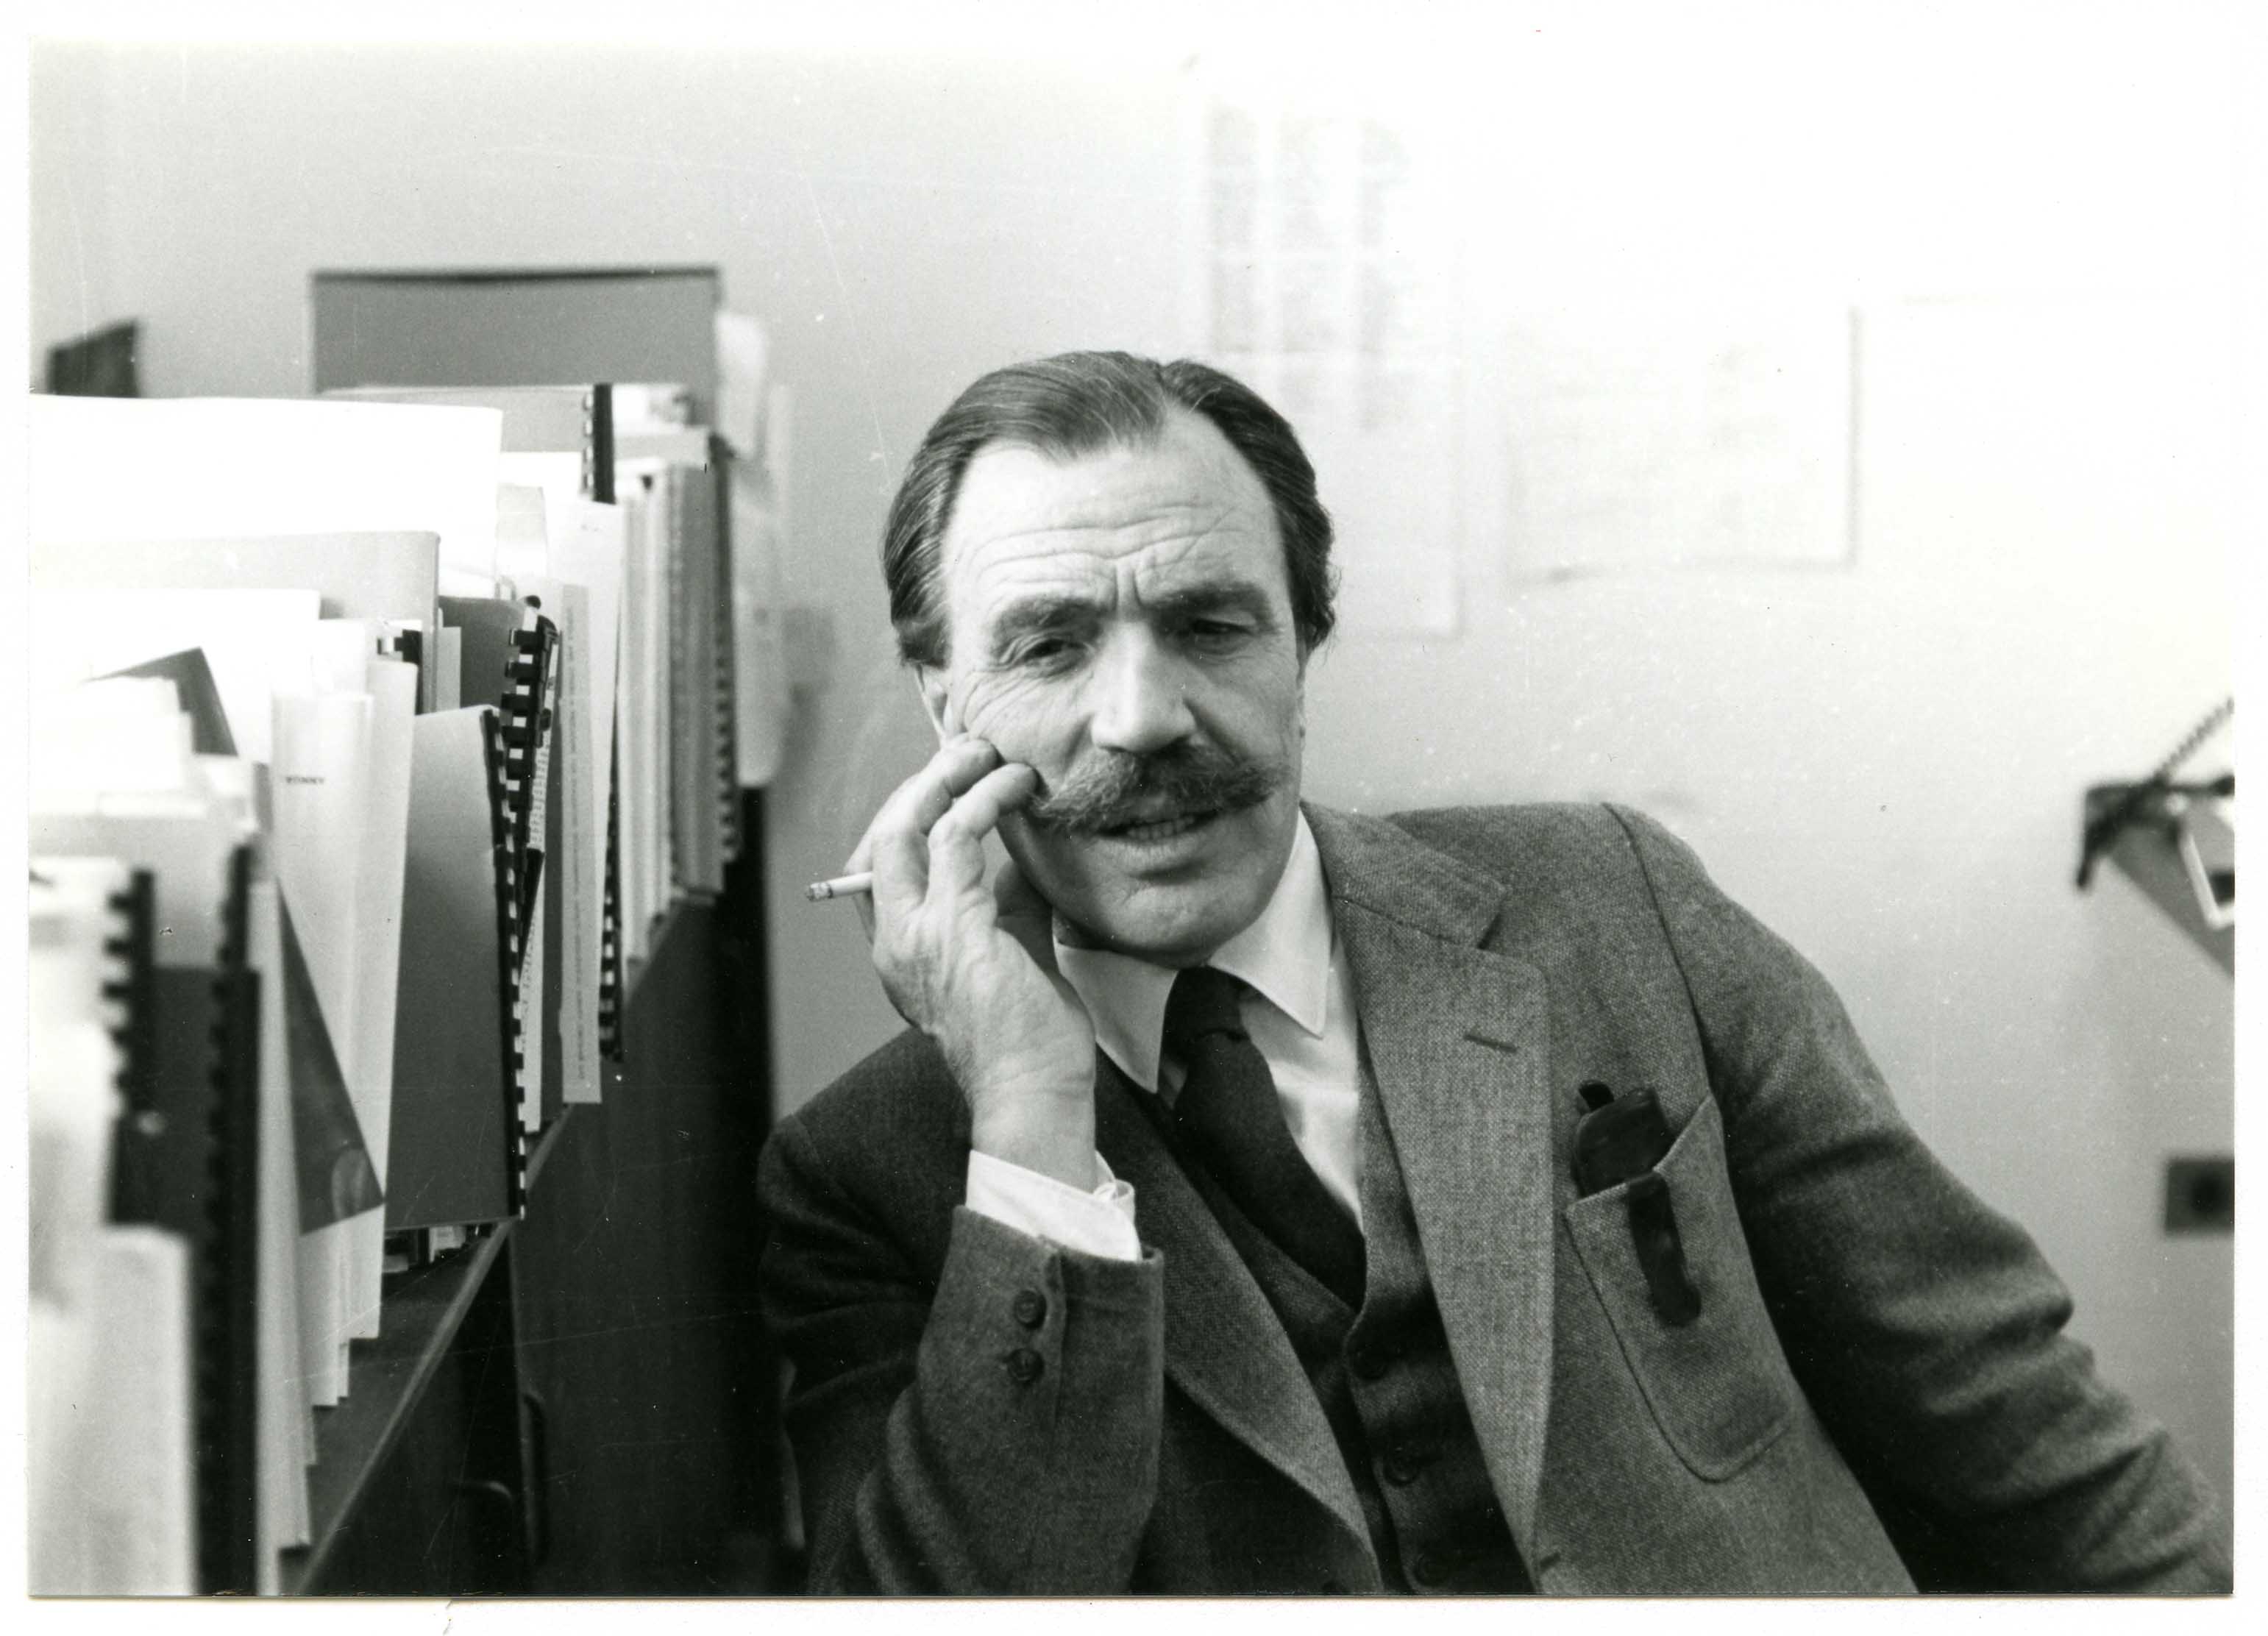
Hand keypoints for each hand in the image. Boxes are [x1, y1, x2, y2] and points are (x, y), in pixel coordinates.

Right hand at [845, 737, 1097, 1187]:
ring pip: (904, 826)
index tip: (955, 779)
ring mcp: (917, 935)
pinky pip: (954, 839)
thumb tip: (1024, 851)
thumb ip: (1006, 902)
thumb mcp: (1009, 952)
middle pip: (881, 835)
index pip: (881, 863)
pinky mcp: (954, 928)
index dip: (911, 810)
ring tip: (987, 754)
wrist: (1033, 1093)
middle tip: (965, 751)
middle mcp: (895, 941)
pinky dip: (983, 801)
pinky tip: (1014, 788)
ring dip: (947, 779)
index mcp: (901, 950)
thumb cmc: (1028, 1038)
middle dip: (921, 782)